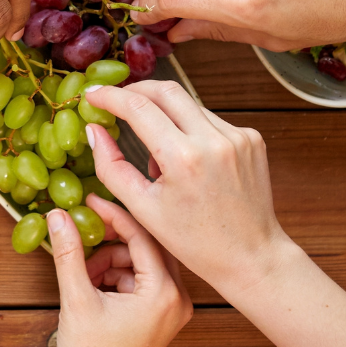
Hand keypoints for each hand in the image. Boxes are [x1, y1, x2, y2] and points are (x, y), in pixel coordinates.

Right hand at [48, 195, 191, 346]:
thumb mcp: (77, 299)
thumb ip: (69, 253)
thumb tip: (59, 216)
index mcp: (164, 292)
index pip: (142, 236)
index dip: (113, 215)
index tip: (89, 201)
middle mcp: (178, 299)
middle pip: (146, 247)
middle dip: (112, 240)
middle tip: (84, 231)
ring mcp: (172, 309)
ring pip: (142, 263)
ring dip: (111, 260)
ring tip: (83, 274)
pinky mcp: (162, 317)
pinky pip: (141, 281)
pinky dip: (117, 277)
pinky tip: (93, 286)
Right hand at [82, 81, 286, 295]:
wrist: (251, 256)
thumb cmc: (196, 242)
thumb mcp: (143, 210)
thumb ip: (112, 167)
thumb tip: (94, 131)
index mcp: (184, 158)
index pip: (139, 107)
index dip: (110, 96)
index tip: (93, 95)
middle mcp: (214, 140)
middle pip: (166, 90)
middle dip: (137, 91)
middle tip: (117, 102)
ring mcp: (238, 136)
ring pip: (189, 104)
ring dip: (166, 116)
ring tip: (159, 154)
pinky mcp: (251, 138)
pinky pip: (210, 120)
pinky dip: (191, 130)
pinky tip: (189, 162)